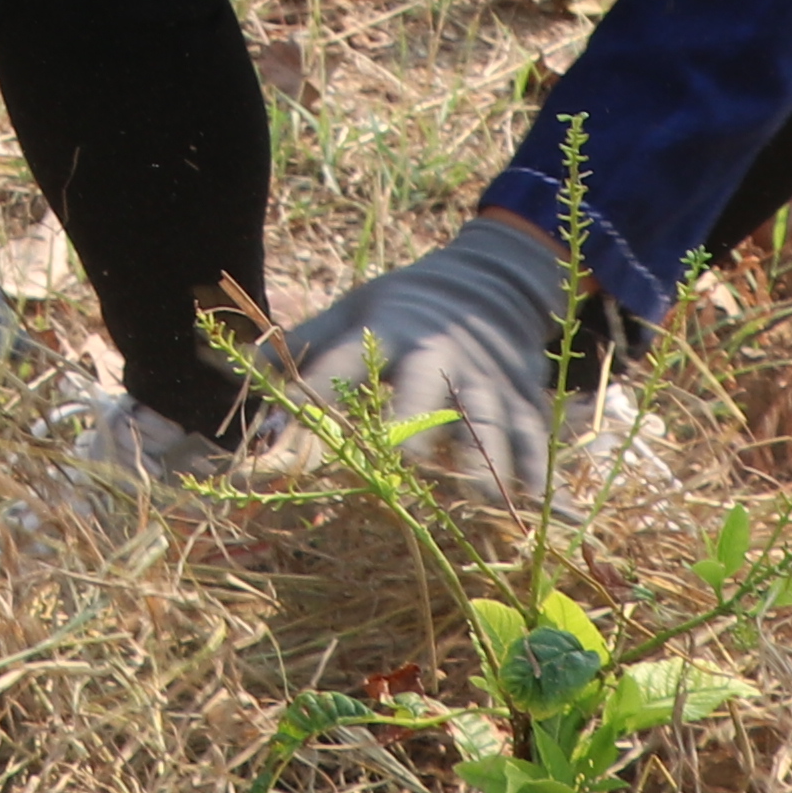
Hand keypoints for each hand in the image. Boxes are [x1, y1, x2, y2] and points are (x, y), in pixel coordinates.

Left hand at [272, 213, 573, 505]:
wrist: (492, 284)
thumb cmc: (404, 309)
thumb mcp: (354, 310)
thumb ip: (307, 342)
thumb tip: (252, 368)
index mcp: (389, 331)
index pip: (345, 362)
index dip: (313, 393)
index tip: (282, 430)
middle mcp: (439, 356)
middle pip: (425, 390)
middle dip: (414, 424)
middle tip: (401, 461)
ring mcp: (486, 380)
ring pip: (485, 421)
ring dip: (482, 459)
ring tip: (476, 497)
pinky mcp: (523, 403)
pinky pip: (532, 441)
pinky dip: (536, 474)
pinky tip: (539, 508)